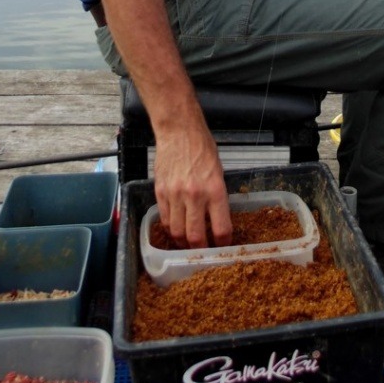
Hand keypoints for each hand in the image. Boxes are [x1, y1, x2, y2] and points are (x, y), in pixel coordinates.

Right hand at [152, 119, 232, 248]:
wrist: (179, 131)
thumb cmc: (202, 148)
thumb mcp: (219, 172)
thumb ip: (217, 197)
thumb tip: (216, 220)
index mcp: (215, 190)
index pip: (221, 229)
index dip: (223, 244)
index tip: (222, 247)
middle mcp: (195, 195)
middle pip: (196, 237)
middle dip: (200, 250)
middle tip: (203, 251)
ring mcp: (175, 194)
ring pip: (177, 233)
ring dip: (183, 242)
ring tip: (187, 244)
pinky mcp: (160, 192)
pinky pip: (165, 219)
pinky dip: (170, 229)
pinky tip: (175, 228)